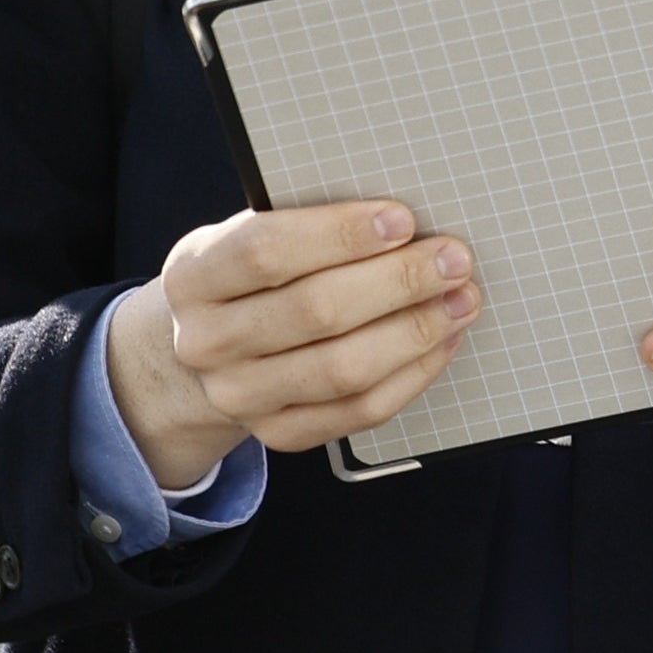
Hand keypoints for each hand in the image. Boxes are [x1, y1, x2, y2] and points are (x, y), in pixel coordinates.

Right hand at [112, 198, 473, 481]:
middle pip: (314, 312)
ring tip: (460, 299)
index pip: (264, 251)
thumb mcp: (252, 235)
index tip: (403, 219)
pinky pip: (359, 410)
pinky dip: (413, 373)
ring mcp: (239, 396)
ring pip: (343, 369)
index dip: (340, 234)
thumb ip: (309, 225)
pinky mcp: (279, 433)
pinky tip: (442, 340)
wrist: (209, 349)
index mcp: (193, 277)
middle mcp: (206, 342)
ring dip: (416, 331)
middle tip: (453, 259)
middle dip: (398, 281)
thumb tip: (404, 222)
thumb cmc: (250, 277)